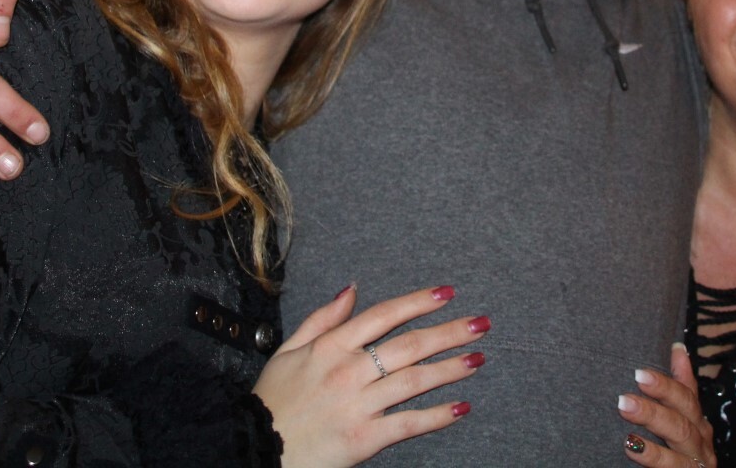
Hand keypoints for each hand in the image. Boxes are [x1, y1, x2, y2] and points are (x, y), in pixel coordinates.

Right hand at [254, 284, 487, 466]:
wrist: (255, 447)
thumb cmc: (272, 400)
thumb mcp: (288, 350)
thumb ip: (323, 319)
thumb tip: (352, 288)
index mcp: (331, 346)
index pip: (384, 315)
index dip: (418, 302)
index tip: (447, 293)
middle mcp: (349, 371)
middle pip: (409, 345)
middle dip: (449, 332)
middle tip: (481, 324)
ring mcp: (358, 405)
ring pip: (414, 381)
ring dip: (450, 368)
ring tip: (478, 359)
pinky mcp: (364, 439)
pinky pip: (408, 424)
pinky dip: (437, 416)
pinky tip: (460, 408)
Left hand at [618, 343, 715, 466]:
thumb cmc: (678, 455)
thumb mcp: (679, 422)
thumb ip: (678, 389)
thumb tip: (678, 348)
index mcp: (696, 422)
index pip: (686, 394)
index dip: (665, 382)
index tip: (639, 371)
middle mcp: (700, 440)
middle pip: (683, 411)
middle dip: (657, 396)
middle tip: (626, 390)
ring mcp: (697, 461)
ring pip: (681, 434)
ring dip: (653, 419)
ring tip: (625, 408)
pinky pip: (673, 465)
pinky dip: (653, 456)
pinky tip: (632, 447)